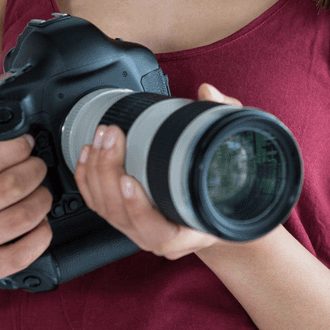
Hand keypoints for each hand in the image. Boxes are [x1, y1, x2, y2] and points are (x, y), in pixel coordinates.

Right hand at [0, 117, 52, 299]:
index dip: (14, 149)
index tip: (26, 144)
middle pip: (9, 187)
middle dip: (35, 171)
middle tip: (38, 167)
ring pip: (21, 218)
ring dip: (42, 200)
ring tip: (42, 192)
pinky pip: (22, 253)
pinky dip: (41, 235)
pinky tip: (41, 223)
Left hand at [73, 83, 242, 260]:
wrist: (222, 211)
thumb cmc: (232, 186)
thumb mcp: (242, 151)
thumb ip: (227, 118)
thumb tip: (208, 93)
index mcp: (191, 231)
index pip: (158, 231)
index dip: (138, 208)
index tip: (129, 180)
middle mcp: (161, 237)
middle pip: (121, 214)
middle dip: (110, 172)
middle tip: (112, 138)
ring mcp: (140, 231)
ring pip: (105, 208)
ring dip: (98, 171)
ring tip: (103, 138)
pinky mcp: (126, 219)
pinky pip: (97, 204)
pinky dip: (88, 179)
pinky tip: (88, 155)